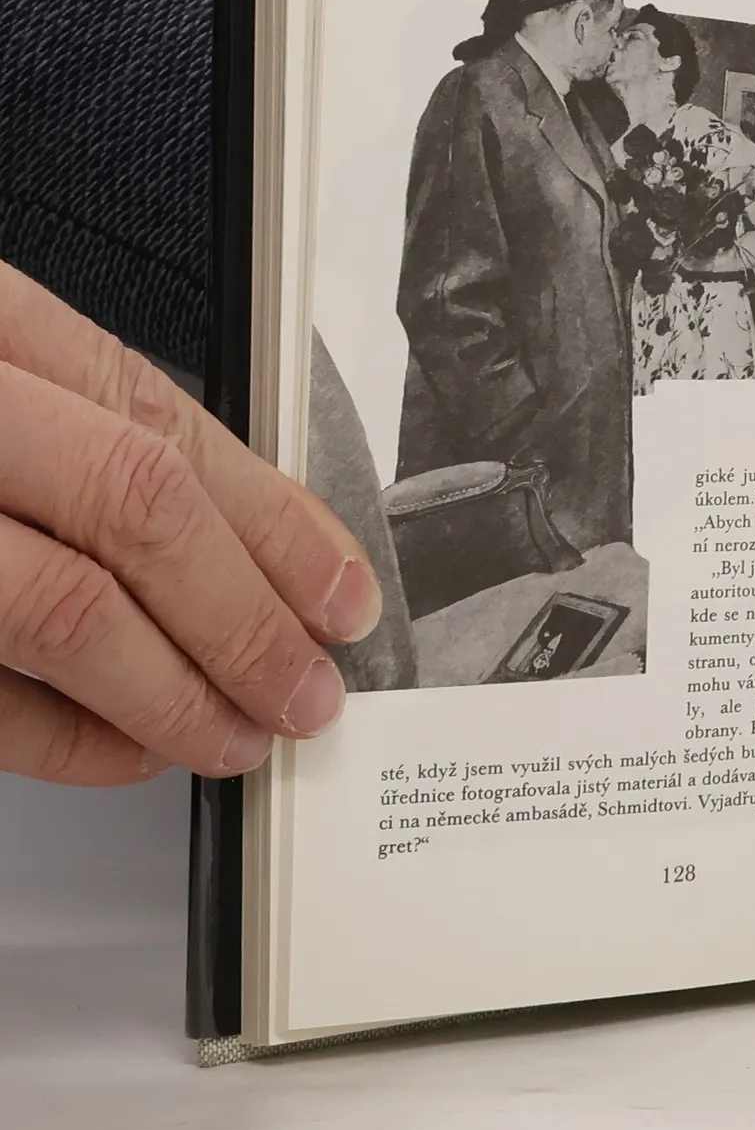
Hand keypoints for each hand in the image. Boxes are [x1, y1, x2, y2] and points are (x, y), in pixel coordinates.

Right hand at [0, 262, 381, 785]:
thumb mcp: (3, 379)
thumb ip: (104, 440)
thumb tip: (272, 547)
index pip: (167, 424)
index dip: (278, 523)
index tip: (344, 594)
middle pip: (135, 508)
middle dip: (247, 615)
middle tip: (310, 689)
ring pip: (59, 608)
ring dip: (172, 691)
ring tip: (242, 734)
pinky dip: (66, 737)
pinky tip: (130, 750)